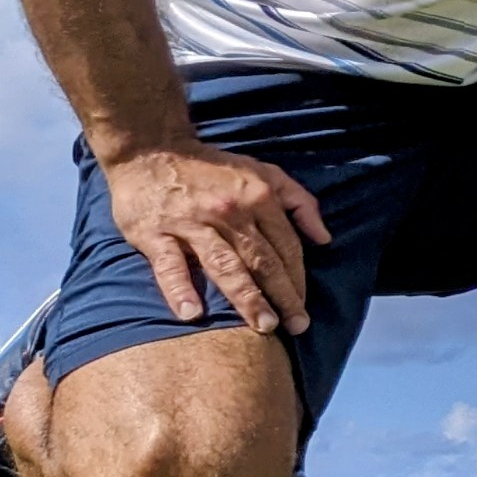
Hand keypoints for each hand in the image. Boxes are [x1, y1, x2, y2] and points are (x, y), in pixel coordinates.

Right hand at [101, 141, 331, 334]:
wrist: (151, 149)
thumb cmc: (212, 167)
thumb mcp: (264, 171)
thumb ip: (299, 201)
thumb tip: (324, 238)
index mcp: (258, 197)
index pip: (286, 246)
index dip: (297, 278)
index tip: (302, 306)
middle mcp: (229, 211)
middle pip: (262, 260)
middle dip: (282, 296)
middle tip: (296, 326)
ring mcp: (192, 223)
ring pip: (224, 265)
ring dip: (246, 298)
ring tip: (262, 326)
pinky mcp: (155, 233)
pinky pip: (170, 265)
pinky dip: (180, 289)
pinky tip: (192, 314)